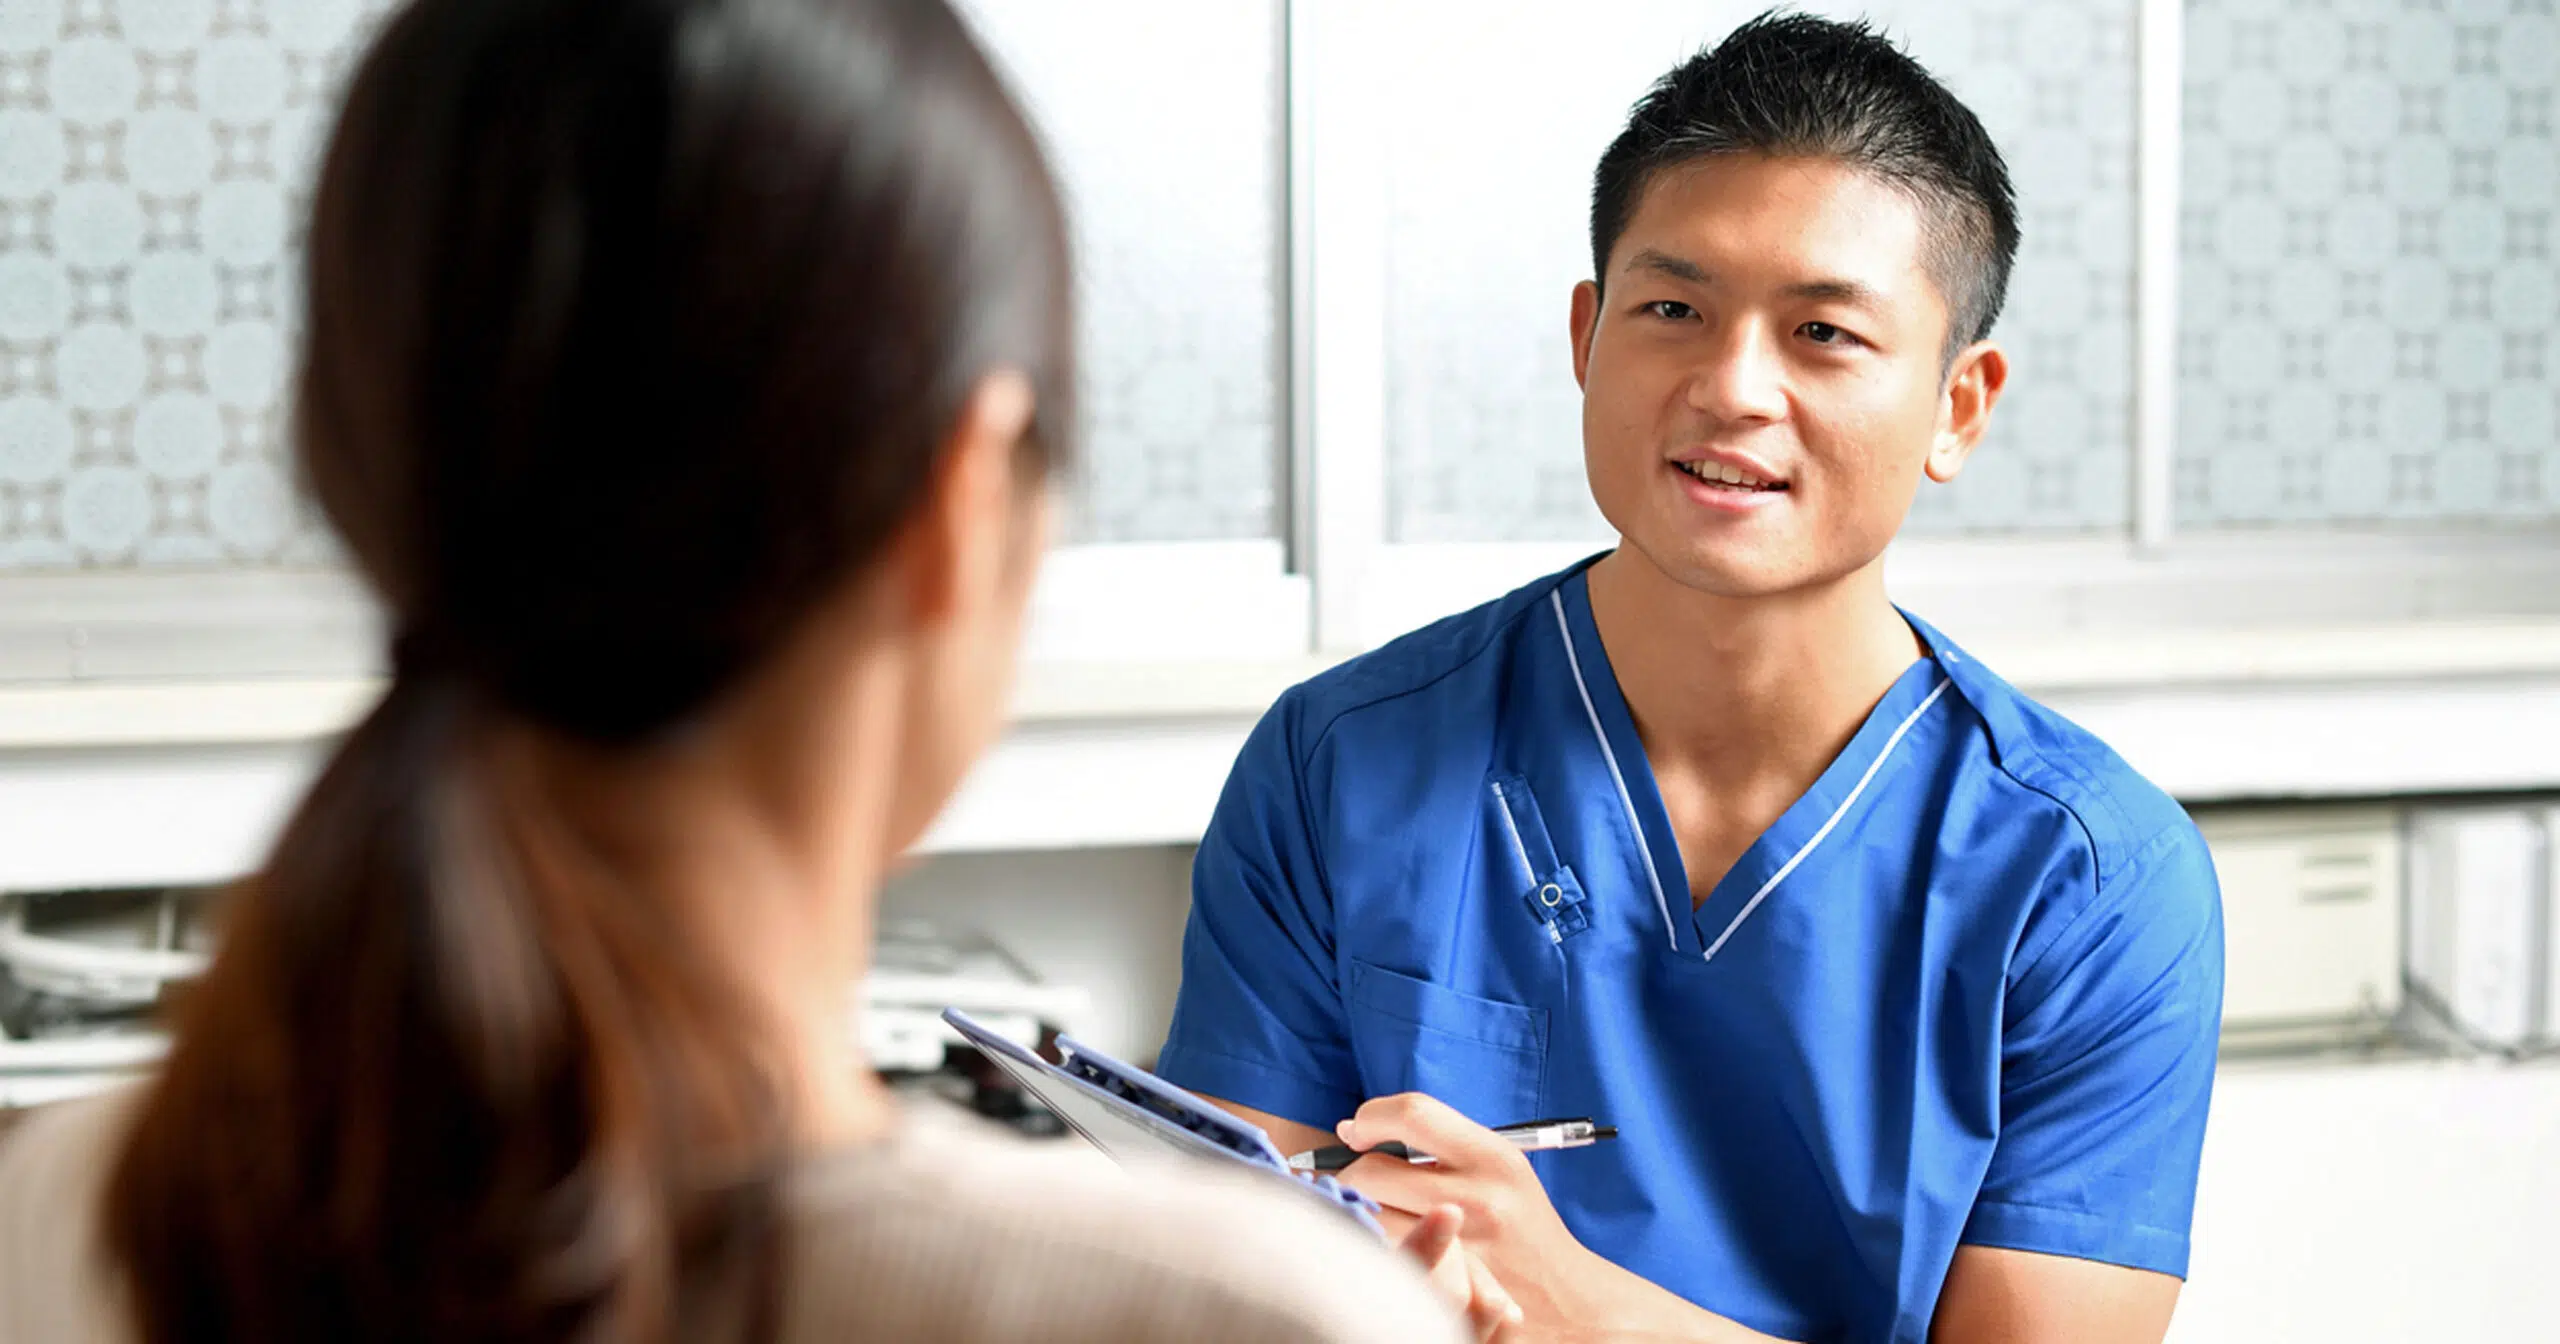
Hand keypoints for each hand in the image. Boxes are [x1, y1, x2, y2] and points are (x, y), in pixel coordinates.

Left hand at [1342, 1095, 1758, 1341]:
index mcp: (1494, 1157)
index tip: (1356, 1129)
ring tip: (1361, 1213)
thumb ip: (1444, 1144)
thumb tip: (1363, 1129)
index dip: (1372, 1116)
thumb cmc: (1522, 1225)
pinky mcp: (1444, 1287)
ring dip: (1355, 1213)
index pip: (1414, 1114)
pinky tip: (1374, 1246)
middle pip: (1375, 1171)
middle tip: (1348, 1177)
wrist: (1567, 1299)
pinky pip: (1383, 1260)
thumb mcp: (1502, 1169)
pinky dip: (1370, 1250)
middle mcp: (1479, 1198)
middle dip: (1349, 1172)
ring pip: (1370, 1218)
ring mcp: (1460, 1248)